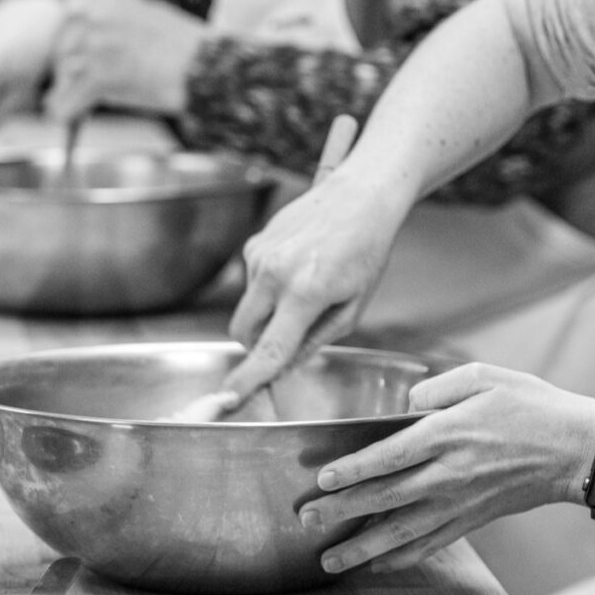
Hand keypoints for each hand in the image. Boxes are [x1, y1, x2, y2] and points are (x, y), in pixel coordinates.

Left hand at [46, 0, 207, 122]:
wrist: (202, 69)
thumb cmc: (186, 50)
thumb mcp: (147, 18)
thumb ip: (117, 24)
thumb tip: (97, 45)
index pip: (69, 16)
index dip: (67, 41)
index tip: (69, 56)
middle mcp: (97, 16)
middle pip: (63, 47)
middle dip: (65, 69)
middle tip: (68, 86)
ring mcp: (96, 46)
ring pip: (65, 74)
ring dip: (64, 91)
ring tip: (64, 104)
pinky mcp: (99, 77)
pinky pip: (69, 99)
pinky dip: (66, 111)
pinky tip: (64, 117)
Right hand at [224, 166, 401, 400]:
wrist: (360, 195)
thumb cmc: (366, 251)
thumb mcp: (353, 306)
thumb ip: (316, 340)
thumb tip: (284, 365)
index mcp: (306, 292)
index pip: (269, 349)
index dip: (248, 379)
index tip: (228, 399)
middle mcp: (275, 273)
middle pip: (242, 333)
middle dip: (256, 348)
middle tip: (284, 345)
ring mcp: (260, 256)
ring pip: (247, 309)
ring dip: (266, 316)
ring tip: (304, 293)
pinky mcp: (254, 244)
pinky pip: (252, 284)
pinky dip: (268, 290)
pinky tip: (297, 271)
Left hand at [297, 362, 594, 574]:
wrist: (578, 450)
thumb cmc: (532, 408)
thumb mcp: (485, 376)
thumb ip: (437, 388)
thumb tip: (406, 403)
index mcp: (447, 435)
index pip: (388, 456)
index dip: (352, 470)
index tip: (320, 481)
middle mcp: (448, 474)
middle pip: (384, 497)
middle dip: (340, 511)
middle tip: (305, 519)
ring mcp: (459, 503)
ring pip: (401, 530)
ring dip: (361, 547)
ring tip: (329, 560)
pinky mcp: (471, 520)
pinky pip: (430, 545)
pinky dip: (401, 558)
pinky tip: (377, 565)